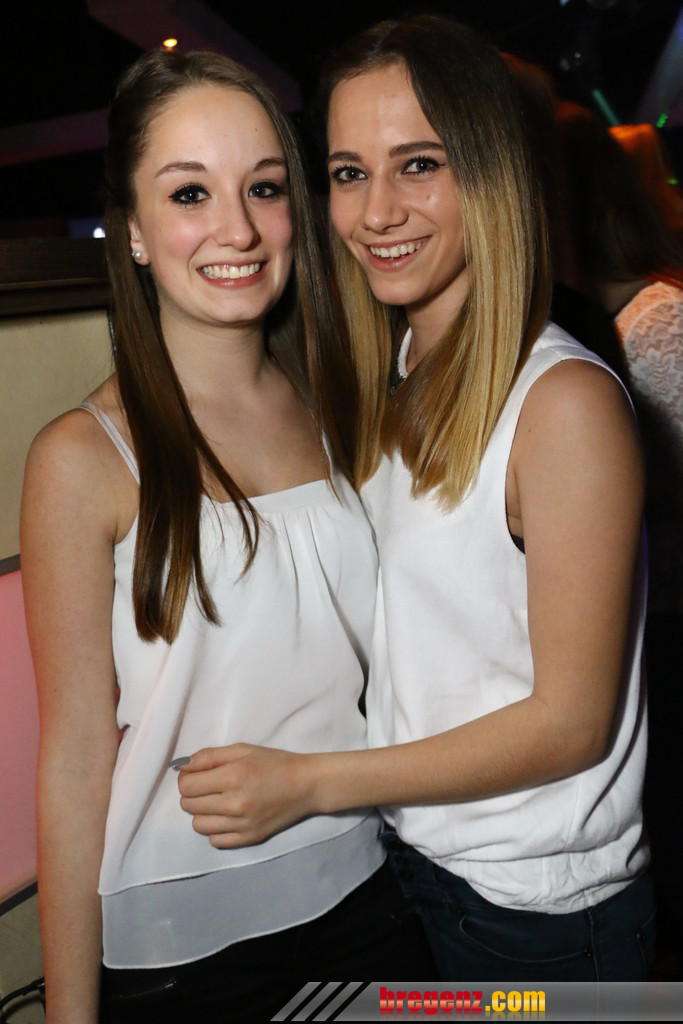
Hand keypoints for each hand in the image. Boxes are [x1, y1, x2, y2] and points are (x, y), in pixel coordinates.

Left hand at [177, 744, 313, 847]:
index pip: (187, 786)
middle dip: (193, 794)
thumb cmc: (274, 763)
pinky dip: (216, 829)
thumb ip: (209, 756)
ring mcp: (242, 825)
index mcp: (233, 777)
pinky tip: (227, 816)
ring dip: (202, 812)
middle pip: (189, 805)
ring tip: (218, 802)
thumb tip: (181, 766)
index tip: (197, 775)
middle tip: (209, 786)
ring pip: (198, 825)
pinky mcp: (248, 839)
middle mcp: (235, 804)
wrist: (305, 785)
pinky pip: (215, 840)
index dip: (187, 778)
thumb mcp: (243, 750)